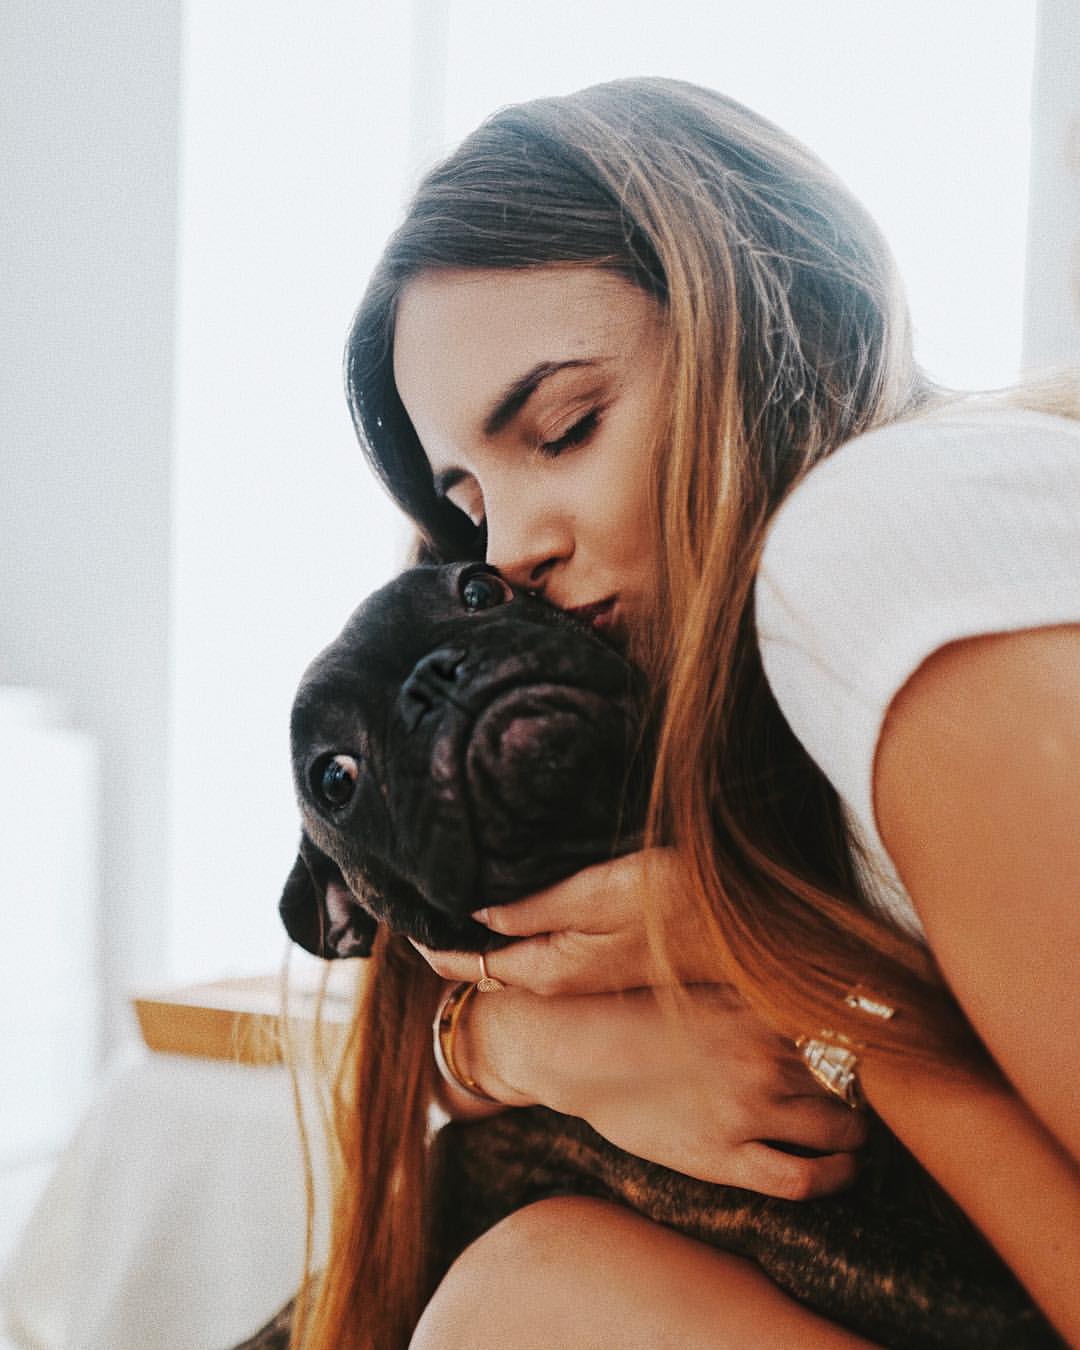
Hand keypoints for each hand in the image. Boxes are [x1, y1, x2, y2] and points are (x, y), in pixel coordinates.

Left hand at [412, 847, 719, 994]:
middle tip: (420, 919)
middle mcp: (568, 979)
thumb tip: (475, 914)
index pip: (477, 965)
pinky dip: (526, 937)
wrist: (753, 926)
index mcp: (554, 967)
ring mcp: (594, 972)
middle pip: (496, 967)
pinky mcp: (615, 960)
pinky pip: (553, 953)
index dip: (438, 950)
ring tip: (458, 914)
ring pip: (523, 960)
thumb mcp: (598, 893)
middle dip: (457, 947)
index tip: (404, 935)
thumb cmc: (677, 899)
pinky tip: (524, 916)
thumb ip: (534, 909)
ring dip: (490, 943)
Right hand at [458, 982, 868, 1199]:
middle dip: (869, 1080)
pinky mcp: (721, 1158)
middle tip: (876, 1083)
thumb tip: (812, 982)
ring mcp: (743, 1111)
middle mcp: (759, 1057)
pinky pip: (801, 1179)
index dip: (874, 1028)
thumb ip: (755, 989)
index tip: (892, 1030)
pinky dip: (835, 1176)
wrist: (566, 1048)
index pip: (844, 1019)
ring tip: (859, 1126)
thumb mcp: (699, 984)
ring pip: (841, 1128)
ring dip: (859, 1129)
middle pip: (853, 1074)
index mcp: (754, 1007)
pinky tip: (842, 1168)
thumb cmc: (630, 1010)